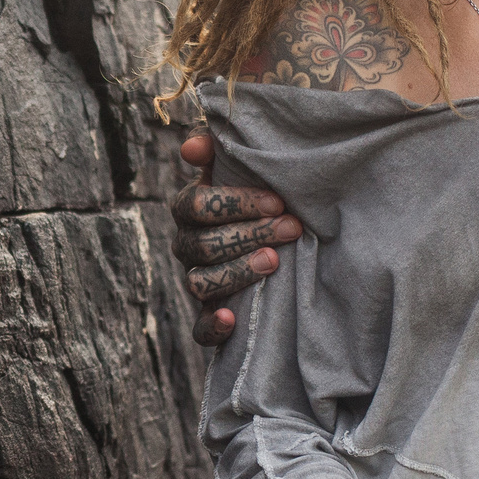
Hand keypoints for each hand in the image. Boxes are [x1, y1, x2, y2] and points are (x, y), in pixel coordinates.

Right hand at [170, 130, 299, 346]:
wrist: (284, 232)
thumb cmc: (264, 194)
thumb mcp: (245, 168)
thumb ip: (221, 149)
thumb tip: (192, 148)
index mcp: (190, 209)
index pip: (195, 205)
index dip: (235, 204)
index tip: (278, 202)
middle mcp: (188, 246)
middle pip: (201, 245)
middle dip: (248, 235)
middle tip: (291, 228)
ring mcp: (197, 281)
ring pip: (199, 283)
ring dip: (237, 272)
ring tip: (275, 261)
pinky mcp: (211, 316)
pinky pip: (199, 331)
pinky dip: (212, 326)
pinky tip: (232, 318)